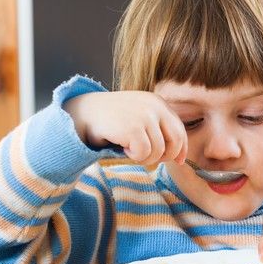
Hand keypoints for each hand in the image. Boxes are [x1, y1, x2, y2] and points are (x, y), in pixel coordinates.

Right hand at [64, 91, 186, 165]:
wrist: (81, 113)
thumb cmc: (111, 121)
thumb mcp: (139, 118)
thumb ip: (158, 129)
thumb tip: (179, 156)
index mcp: (157, 102)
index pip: (179, 130)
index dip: (181, 148)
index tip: (178, 161)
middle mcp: (154, 106)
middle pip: (175, 141)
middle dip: (165, 156)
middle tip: (147, 158)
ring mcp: (144, 115)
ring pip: (159, 151)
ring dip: (144, 158)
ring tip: (128, 149)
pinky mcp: (133, 127)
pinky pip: (144, 154)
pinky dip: (133, 157)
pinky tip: (122, 148)